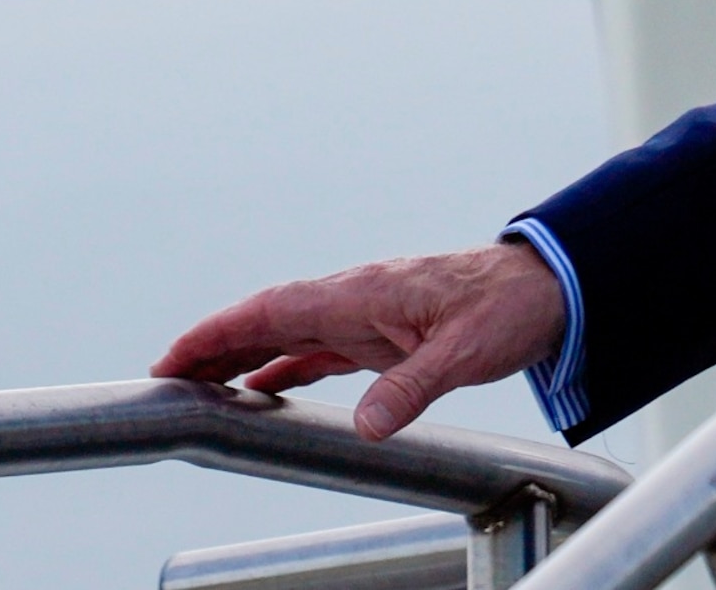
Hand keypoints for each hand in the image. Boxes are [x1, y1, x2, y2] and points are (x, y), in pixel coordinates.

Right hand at [152, 241, 566, 440]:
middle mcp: (357, 299)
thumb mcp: (464, 352)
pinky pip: (320, 349)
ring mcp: (369, 315)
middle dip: (214, 347)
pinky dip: (283, 367)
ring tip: (197, 388)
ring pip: (290, 334)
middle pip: (269, 320)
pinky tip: (262, 390)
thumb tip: (366, 426)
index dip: (218, 332)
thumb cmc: (509, 306)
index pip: (274, 309)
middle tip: (163, 380)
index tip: (173, 356)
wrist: (552, 288)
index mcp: (364, 293)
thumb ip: (413, 386)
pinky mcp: (386, 333)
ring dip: (243, 358)